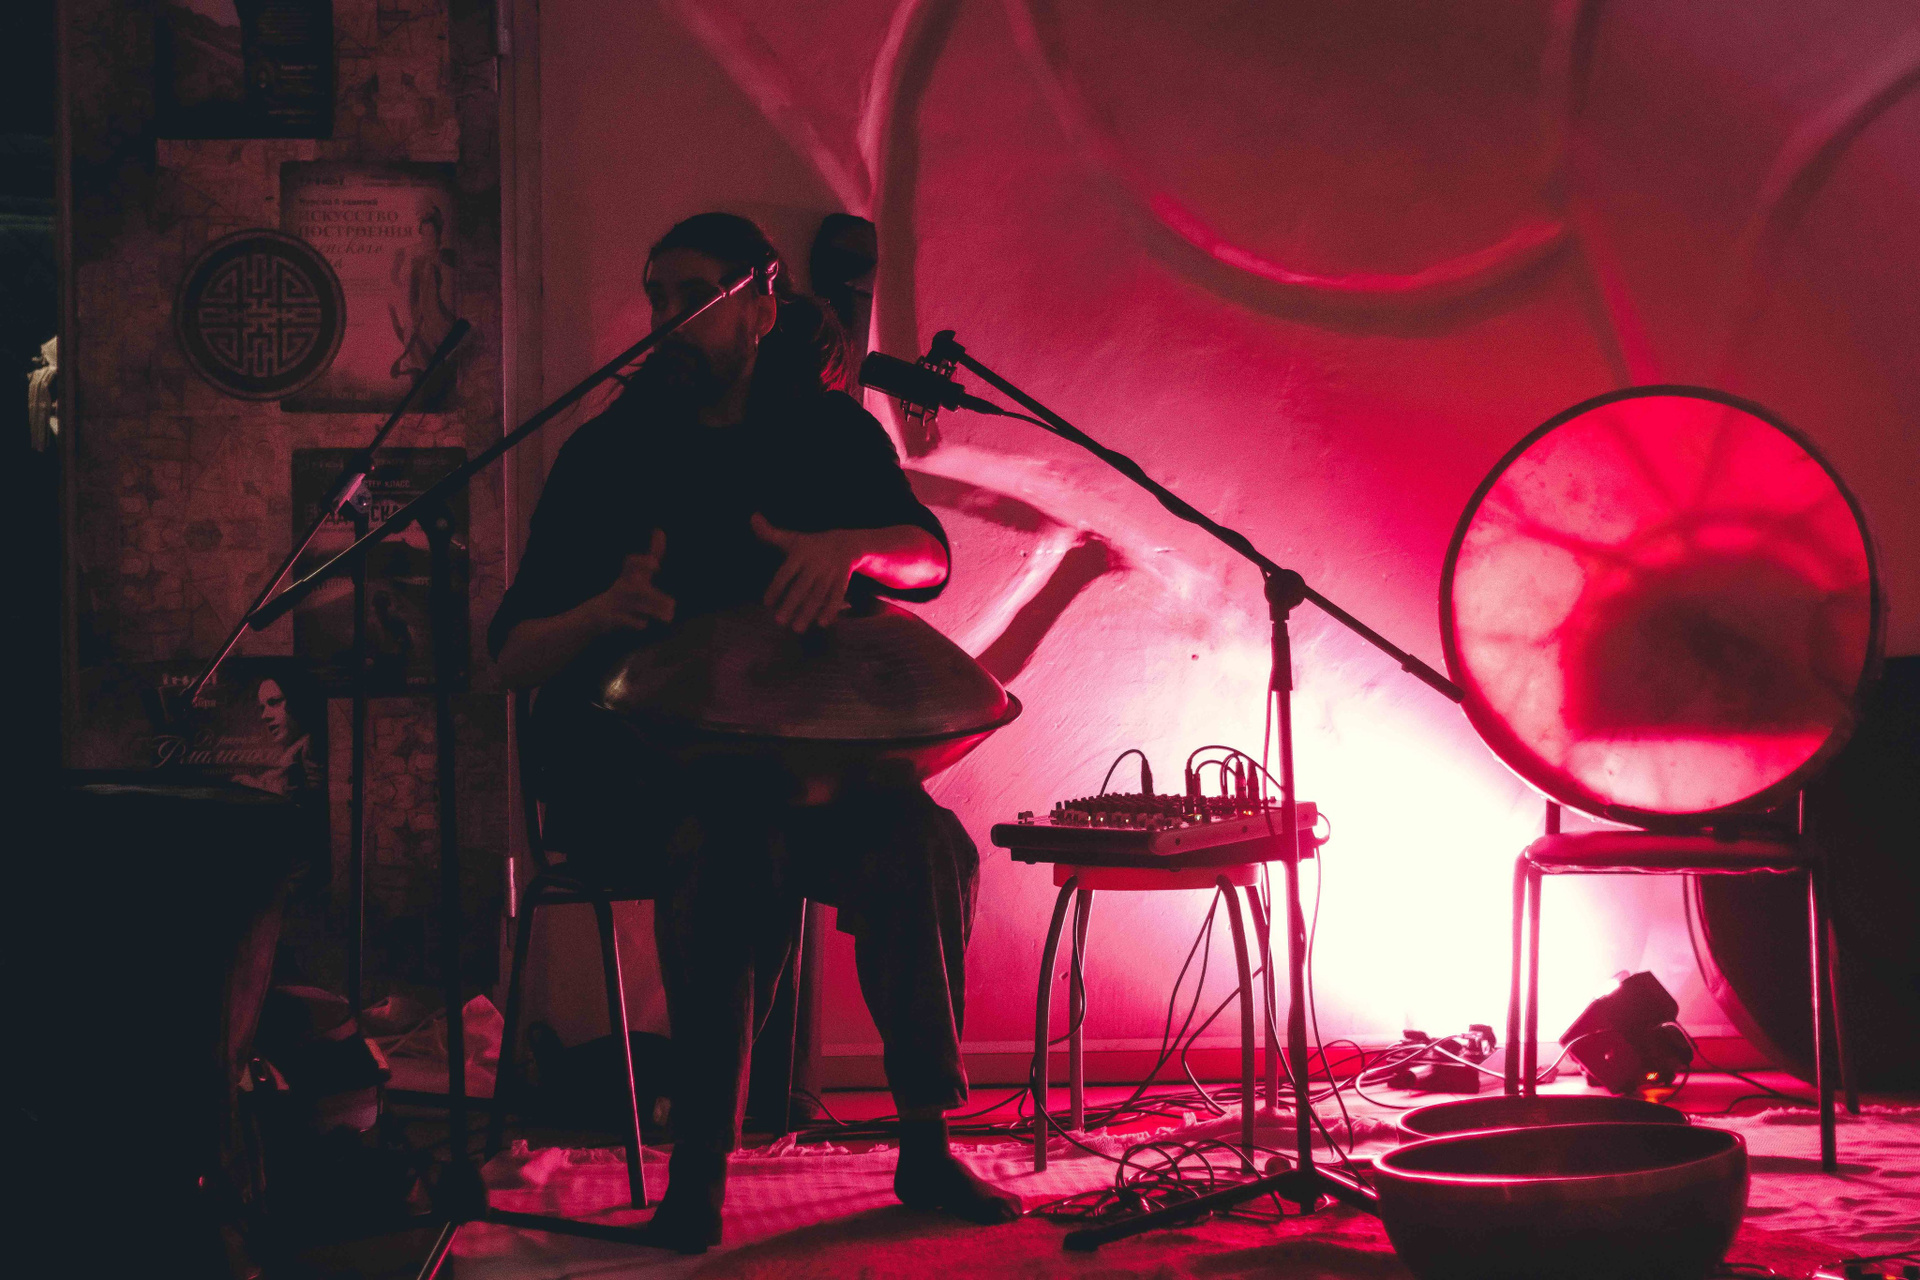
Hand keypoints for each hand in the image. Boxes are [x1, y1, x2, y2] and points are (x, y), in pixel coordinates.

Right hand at [596, 529, 674, 631]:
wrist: (594, 616)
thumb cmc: (623, 592)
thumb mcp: (637, 574)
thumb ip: (652, 555)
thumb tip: (660, 530)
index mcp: (627, 576)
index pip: (630, 564)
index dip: (642, 563)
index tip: (656, 565)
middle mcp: (620, 588)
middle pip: (636, 589)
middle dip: (655, 596)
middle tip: (673, 604)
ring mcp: (614, 603)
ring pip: (634, 606)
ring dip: (653, 611)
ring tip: (669, 617)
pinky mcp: (610, 619)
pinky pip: (622, 620)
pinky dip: (634, 622)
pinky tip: (644, 625)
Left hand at [752, 512, 858, 631]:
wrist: (847, 542)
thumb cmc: (811, 544)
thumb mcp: (792, 538)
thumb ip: (770, 533)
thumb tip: (753, 517)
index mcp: (800, 553)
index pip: (786, 572)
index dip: (776, 587)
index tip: (767, 603)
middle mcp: (815, 563)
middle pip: (802, 586)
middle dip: (791, 604)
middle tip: (779, 622)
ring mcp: (830, 572)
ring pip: (818, 594)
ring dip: (808, 612)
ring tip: (797, 629)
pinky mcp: (842, 580)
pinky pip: (837, 595)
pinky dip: (832, 609)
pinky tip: (822, 623)